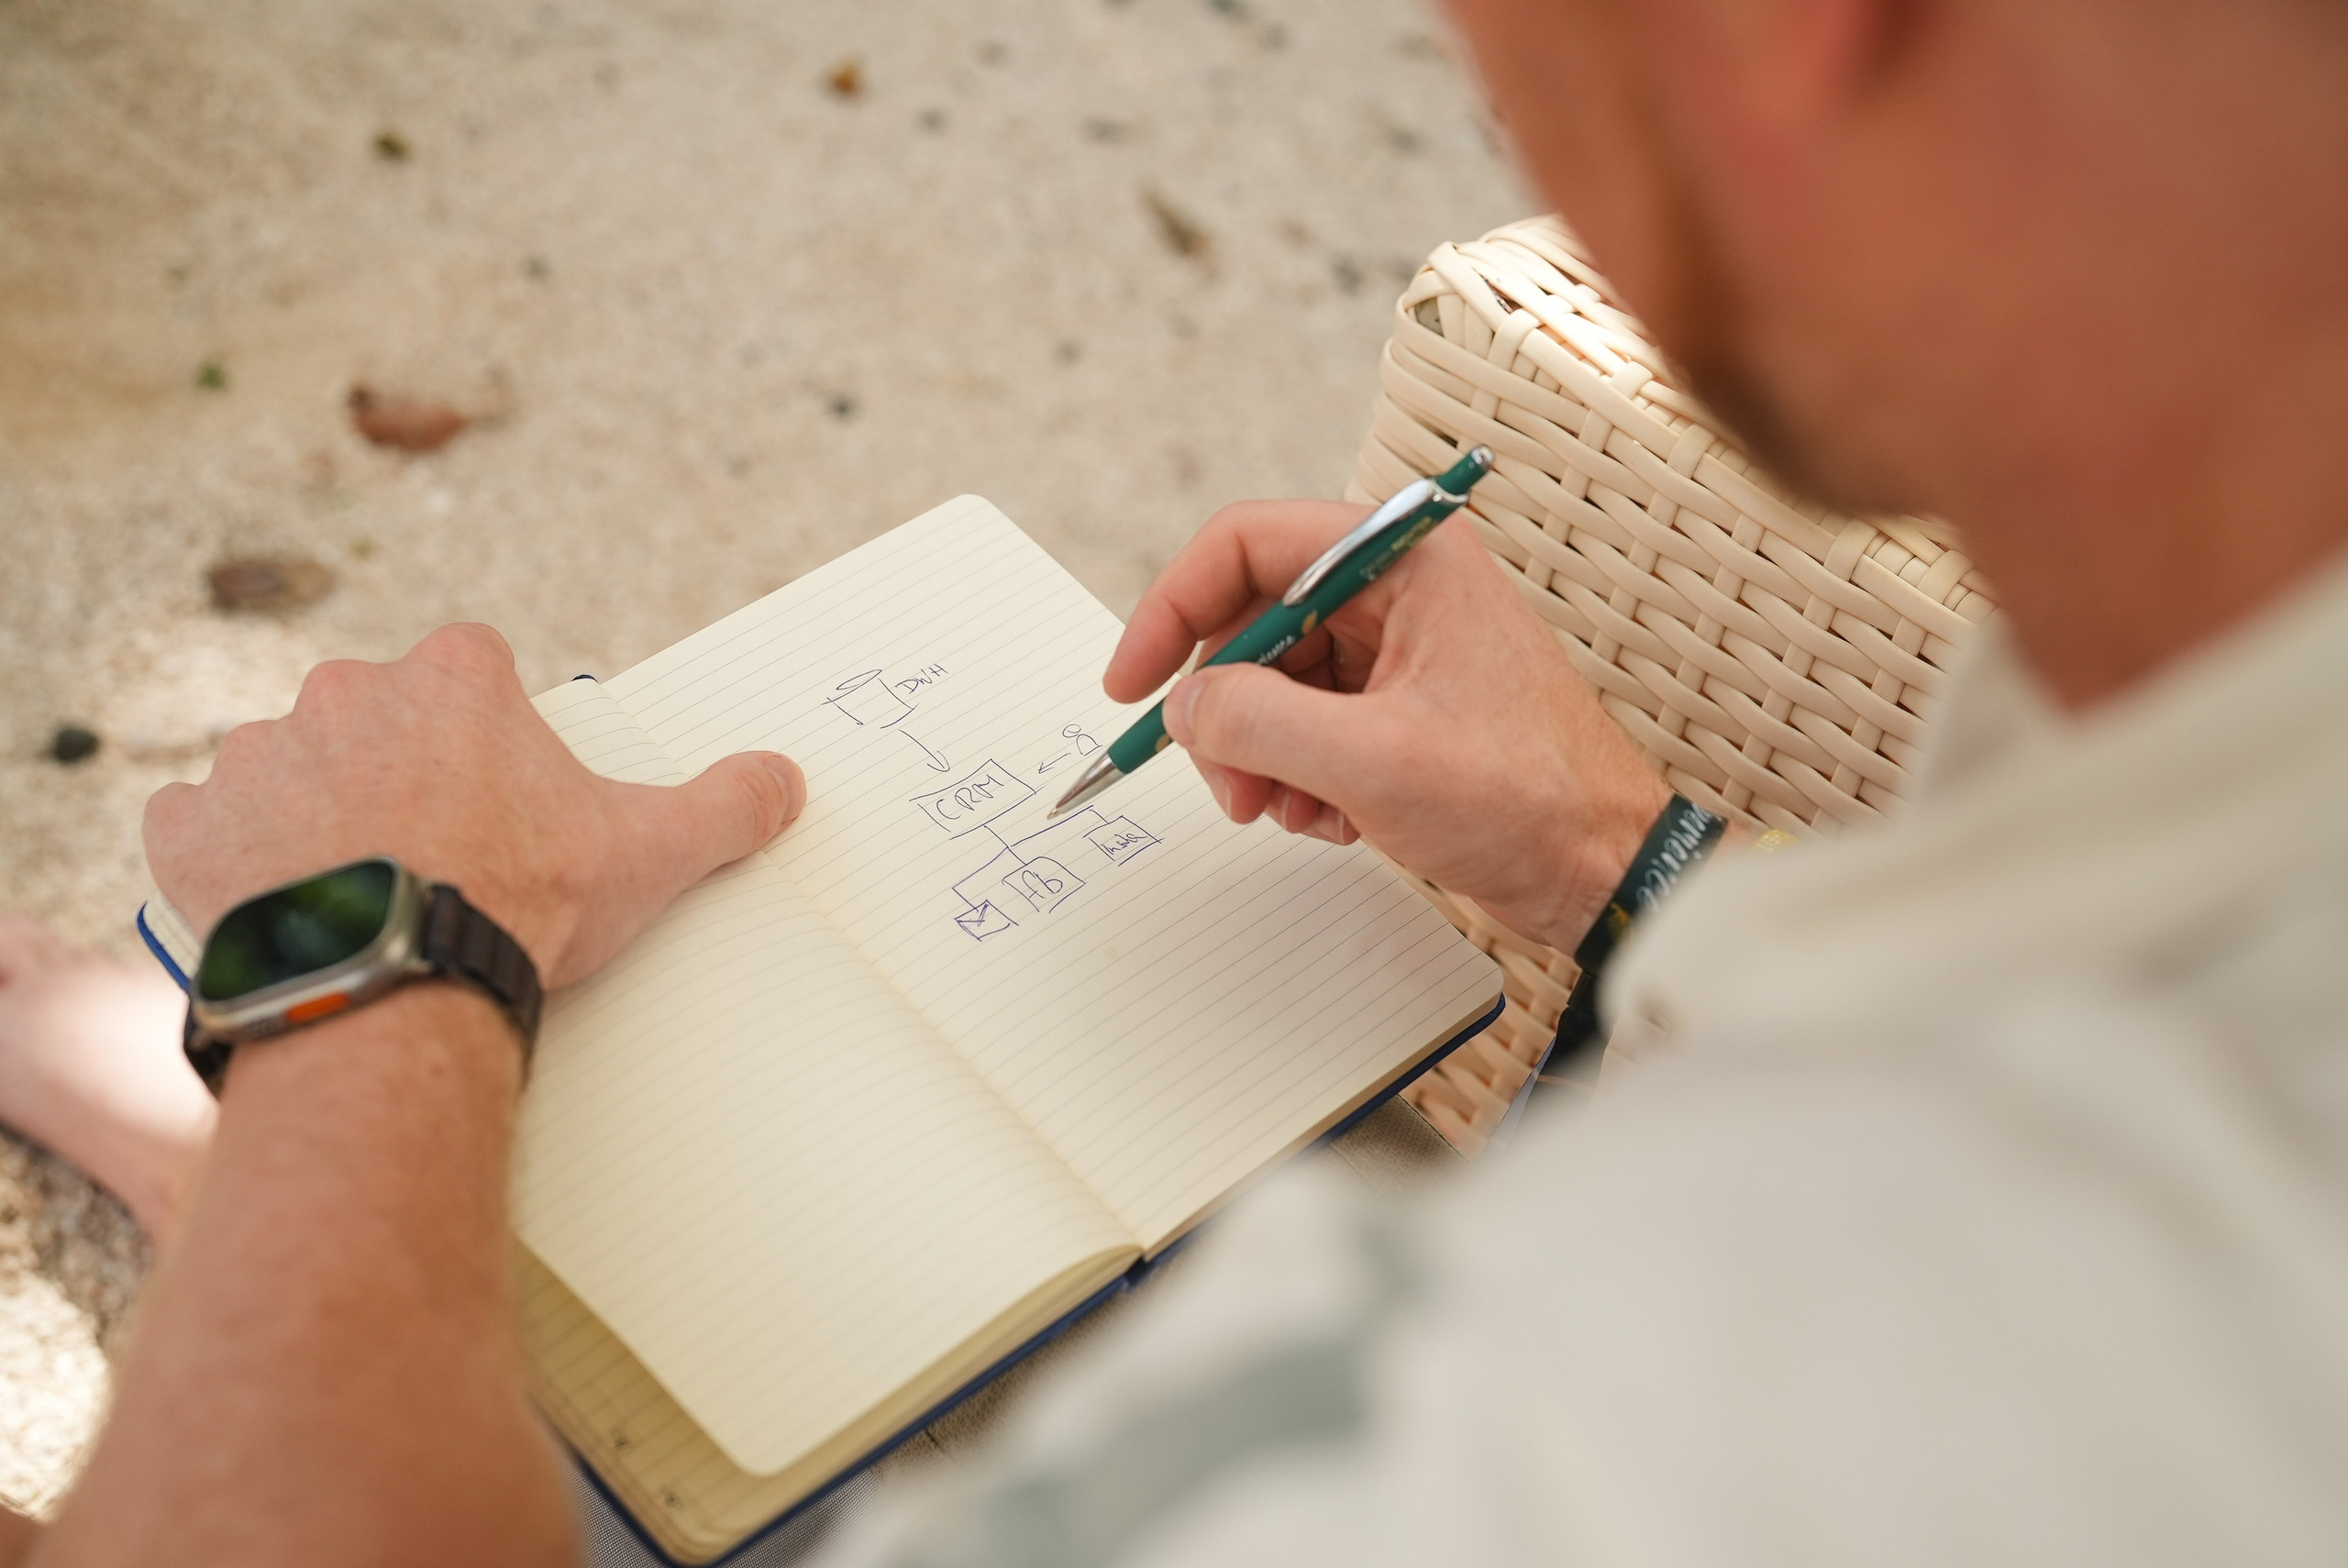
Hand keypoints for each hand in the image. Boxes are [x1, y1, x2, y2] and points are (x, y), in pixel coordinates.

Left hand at [144, 624, 806, 987]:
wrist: (392, 984)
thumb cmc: (519, 904)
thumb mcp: (648, 851)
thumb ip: (723, 805)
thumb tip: (784, 781)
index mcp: (452, 678)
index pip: (472, 669)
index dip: (490, 736)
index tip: (503, 798)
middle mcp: (344, 692)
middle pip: (375, 716)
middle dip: (398, 774)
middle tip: (438, 857)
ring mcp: (257, 754)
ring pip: (288, 770)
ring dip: (314, 817)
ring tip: (362, 898)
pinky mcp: (190, 825)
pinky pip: (202, 828)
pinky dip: (233, 864)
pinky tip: (285, 914)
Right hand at [1106, 500, 1670, 953]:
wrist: (1602, 869)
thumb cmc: (1526, 800)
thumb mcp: (1371, 762)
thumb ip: (1257, 722)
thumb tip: (1184, 706)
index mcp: (1406, 557)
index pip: (1247, 544)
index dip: (1172, 608)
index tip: (1131, 683)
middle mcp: (1401, 586)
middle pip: (1253, 620)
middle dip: (1225, 710)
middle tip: (1229, 786)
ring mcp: (1402, 646)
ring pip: (1274, 681)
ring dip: (1261, 754)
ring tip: (1292, 813)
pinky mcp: (1402, 703)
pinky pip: (1308, 722)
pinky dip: (1298, 774)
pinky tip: (1334, 820)